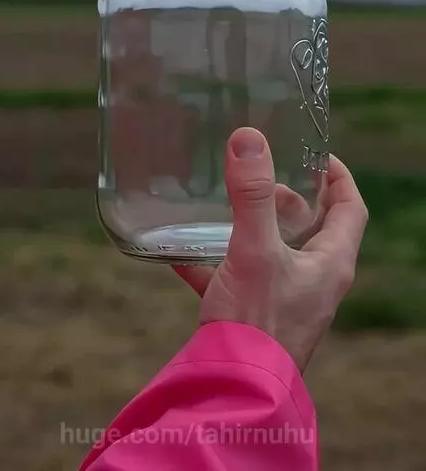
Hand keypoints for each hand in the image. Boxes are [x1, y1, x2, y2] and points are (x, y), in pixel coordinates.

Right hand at [175, 127, 367, 372]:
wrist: (233, 392)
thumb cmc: (257, 323)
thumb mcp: (255, 251)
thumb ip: (251, 195)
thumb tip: (249, 138)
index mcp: (330, 264)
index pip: (351, 209)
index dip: (339, 178)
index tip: (318, 155)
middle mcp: (314, 282)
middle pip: (314, 230)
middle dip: (291, 200)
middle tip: (263, 179)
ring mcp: (286, 302)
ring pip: (275, 253)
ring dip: (254, 229)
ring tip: (226, 207)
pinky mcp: (255, 318)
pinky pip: (237, 280)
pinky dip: (214, 264)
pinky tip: (179, 255)